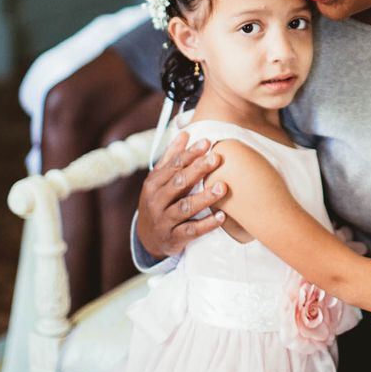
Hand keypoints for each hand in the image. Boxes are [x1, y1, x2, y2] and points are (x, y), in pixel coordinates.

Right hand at [136, 132, 226, 258]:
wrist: (147, 238)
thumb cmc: (158, 201)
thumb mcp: (159, 180)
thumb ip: (172, 157)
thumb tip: (185, 133)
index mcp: (154, 183)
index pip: (173, 165)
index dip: (190, 153)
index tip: (207, 142)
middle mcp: (157, 200)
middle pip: (179, 183)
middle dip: (198, 169)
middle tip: (216, 158)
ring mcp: (164, 220)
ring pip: (185, 207)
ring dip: (204, 197)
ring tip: (222, 187)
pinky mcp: (174, 238)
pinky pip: (191, 231)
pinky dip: (206, 224)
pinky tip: (221, 216)